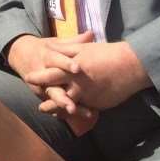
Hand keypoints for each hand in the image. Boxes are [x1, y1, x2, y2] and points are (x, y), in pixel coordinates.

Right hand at [7, 32, 99, 129]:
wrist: (19, 54)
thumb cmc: (43, 48)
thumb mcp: (55, 43)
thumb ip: (74, 42)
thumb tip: (91, 33)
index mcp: (46, 56)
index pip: (56, 60)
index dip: (66, 64)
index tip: (77, 68)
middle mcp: (41, 73)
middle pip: (51, 86)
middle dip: (61, 97)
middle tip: (71, 106)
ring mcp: (40, 86)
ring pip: (52, 98)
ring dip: (63, 107)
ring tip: (74, 114)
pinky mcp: (41, 94)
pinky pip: (51, 104)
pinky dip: (61, 111)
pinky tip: (75, 116)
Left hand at [24, 40, 150, 111]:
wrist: (131, 66)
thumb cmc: (106, 54)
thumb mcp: (84, 49)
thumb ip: (66, 49)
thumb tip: (51, 45)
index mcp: (73, 68)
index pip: (52, 73)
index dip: (40, 77)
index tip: (28, 78)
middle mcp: (78, 83)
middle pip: (58, 93)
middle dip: (47, 100)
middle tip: (38, 107)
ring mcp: (88, 95)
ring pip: (70, 105)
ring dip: (60, 110)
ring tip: (51, 114)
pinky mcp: (98, 103)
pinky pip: (84, 109)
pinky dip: (77, 112)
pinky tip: (71, 115)